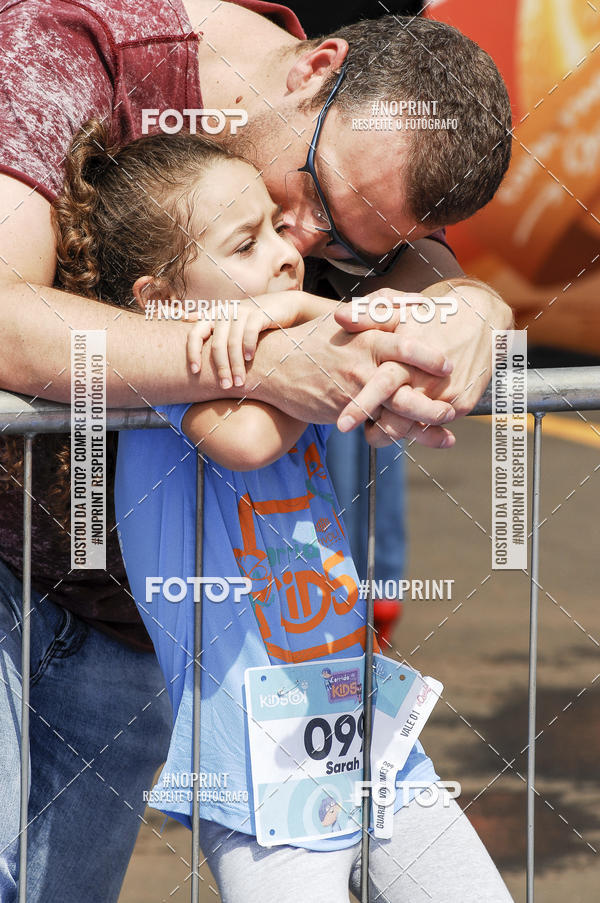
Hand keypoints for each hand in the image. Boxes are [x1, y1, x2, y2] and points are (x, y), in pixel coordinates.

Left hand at [186, 295, 306, 388]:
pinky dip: (248, 347)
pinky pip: (249, 332)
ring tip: (239, 382)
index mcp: (213, 315)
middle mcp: (225, 311)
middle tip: (226, 386)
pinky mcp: (259, 313)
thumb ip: (210, 323)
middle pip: (217, 344)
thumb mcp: (230, 321)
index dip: (192, 353)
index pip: (195, 334)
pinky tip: (250, 360)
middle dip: (221, 368)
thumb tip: (184, 319)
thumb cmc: (253, 320)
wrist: (283, 307)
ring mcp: (242, 311)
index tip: (195, 372)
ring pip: (233, 342)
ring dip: (236, 365)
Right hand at [253, 314, 456, 447]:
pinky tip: (427, 438)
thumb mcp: (345, 318)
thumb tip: (418, 303)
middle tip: (453, 406)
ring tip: (447, 426)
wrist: (271, 365)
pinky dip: (402, 434)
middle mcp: (362, 363)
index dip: (429, 355)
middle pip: (405, 381)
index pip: (405, 343)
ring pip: (394, 408)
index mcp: (366, 337)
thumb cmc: (312, 340)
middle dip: (430, 396)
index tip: (450, 364)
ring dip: (423, 420)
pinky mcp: (343, 410)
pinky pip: (378, 425)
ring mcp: (353, 389)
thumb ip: (382, 311)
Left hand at [334, 281, 512, 443]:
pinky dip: (417, 426)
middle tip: (354, 435)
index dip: (361, 406)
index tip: (342, 425)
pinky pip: (434, 424)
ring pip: (413, 426)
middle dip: (376, 433)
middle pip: (397, 417)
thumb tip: (338, 317)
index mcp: (409, 356)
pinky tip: (403, 419)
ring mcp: (447, 393)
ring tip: (374, 428)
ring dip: (393, 431)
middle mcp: (428, 378)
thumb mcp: (400, 309)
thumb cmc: (434, 314)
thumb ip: (368, 316)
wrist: (481, 317)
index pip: (382, 385)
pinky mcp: (463, 403)